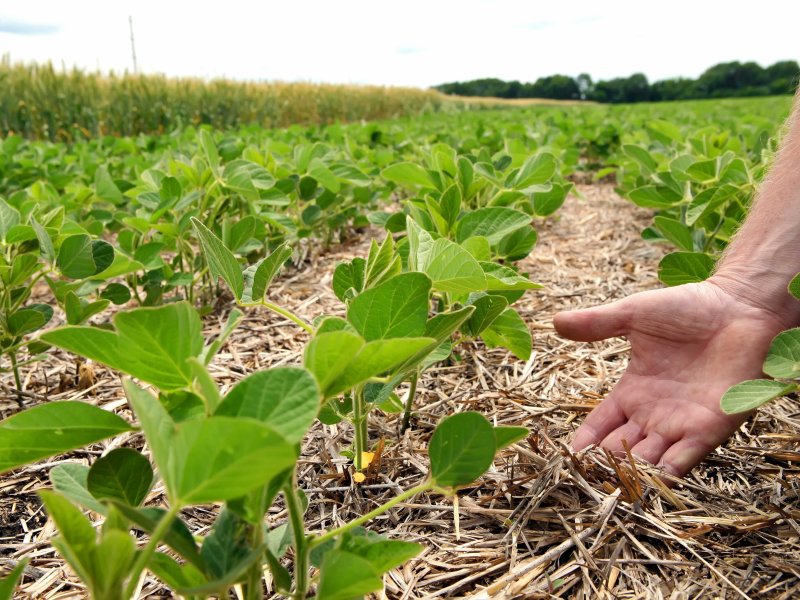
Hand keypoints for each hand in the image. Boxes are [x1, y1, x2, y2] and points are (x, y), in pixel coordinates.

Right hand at [553, 279, 789, 477]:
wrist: (740, 307)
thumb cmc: (688, 306)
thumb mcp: (633, 314)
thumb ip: (596, 324)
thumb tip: (555, 322)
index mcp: (632, 391)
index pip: (599, 426)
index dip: (584, 444)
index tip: (567, 458)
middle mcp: (653, 414)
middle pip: (621, 450)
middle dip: (604, 466)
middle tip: (586, 479)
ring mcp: (681, 424)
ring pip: (648, 461)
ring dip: (632, 475)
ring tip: (611, 487)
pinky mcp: (710, 428)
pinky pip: (684, 460)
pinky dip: (667, 474)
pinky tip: (649, 483)